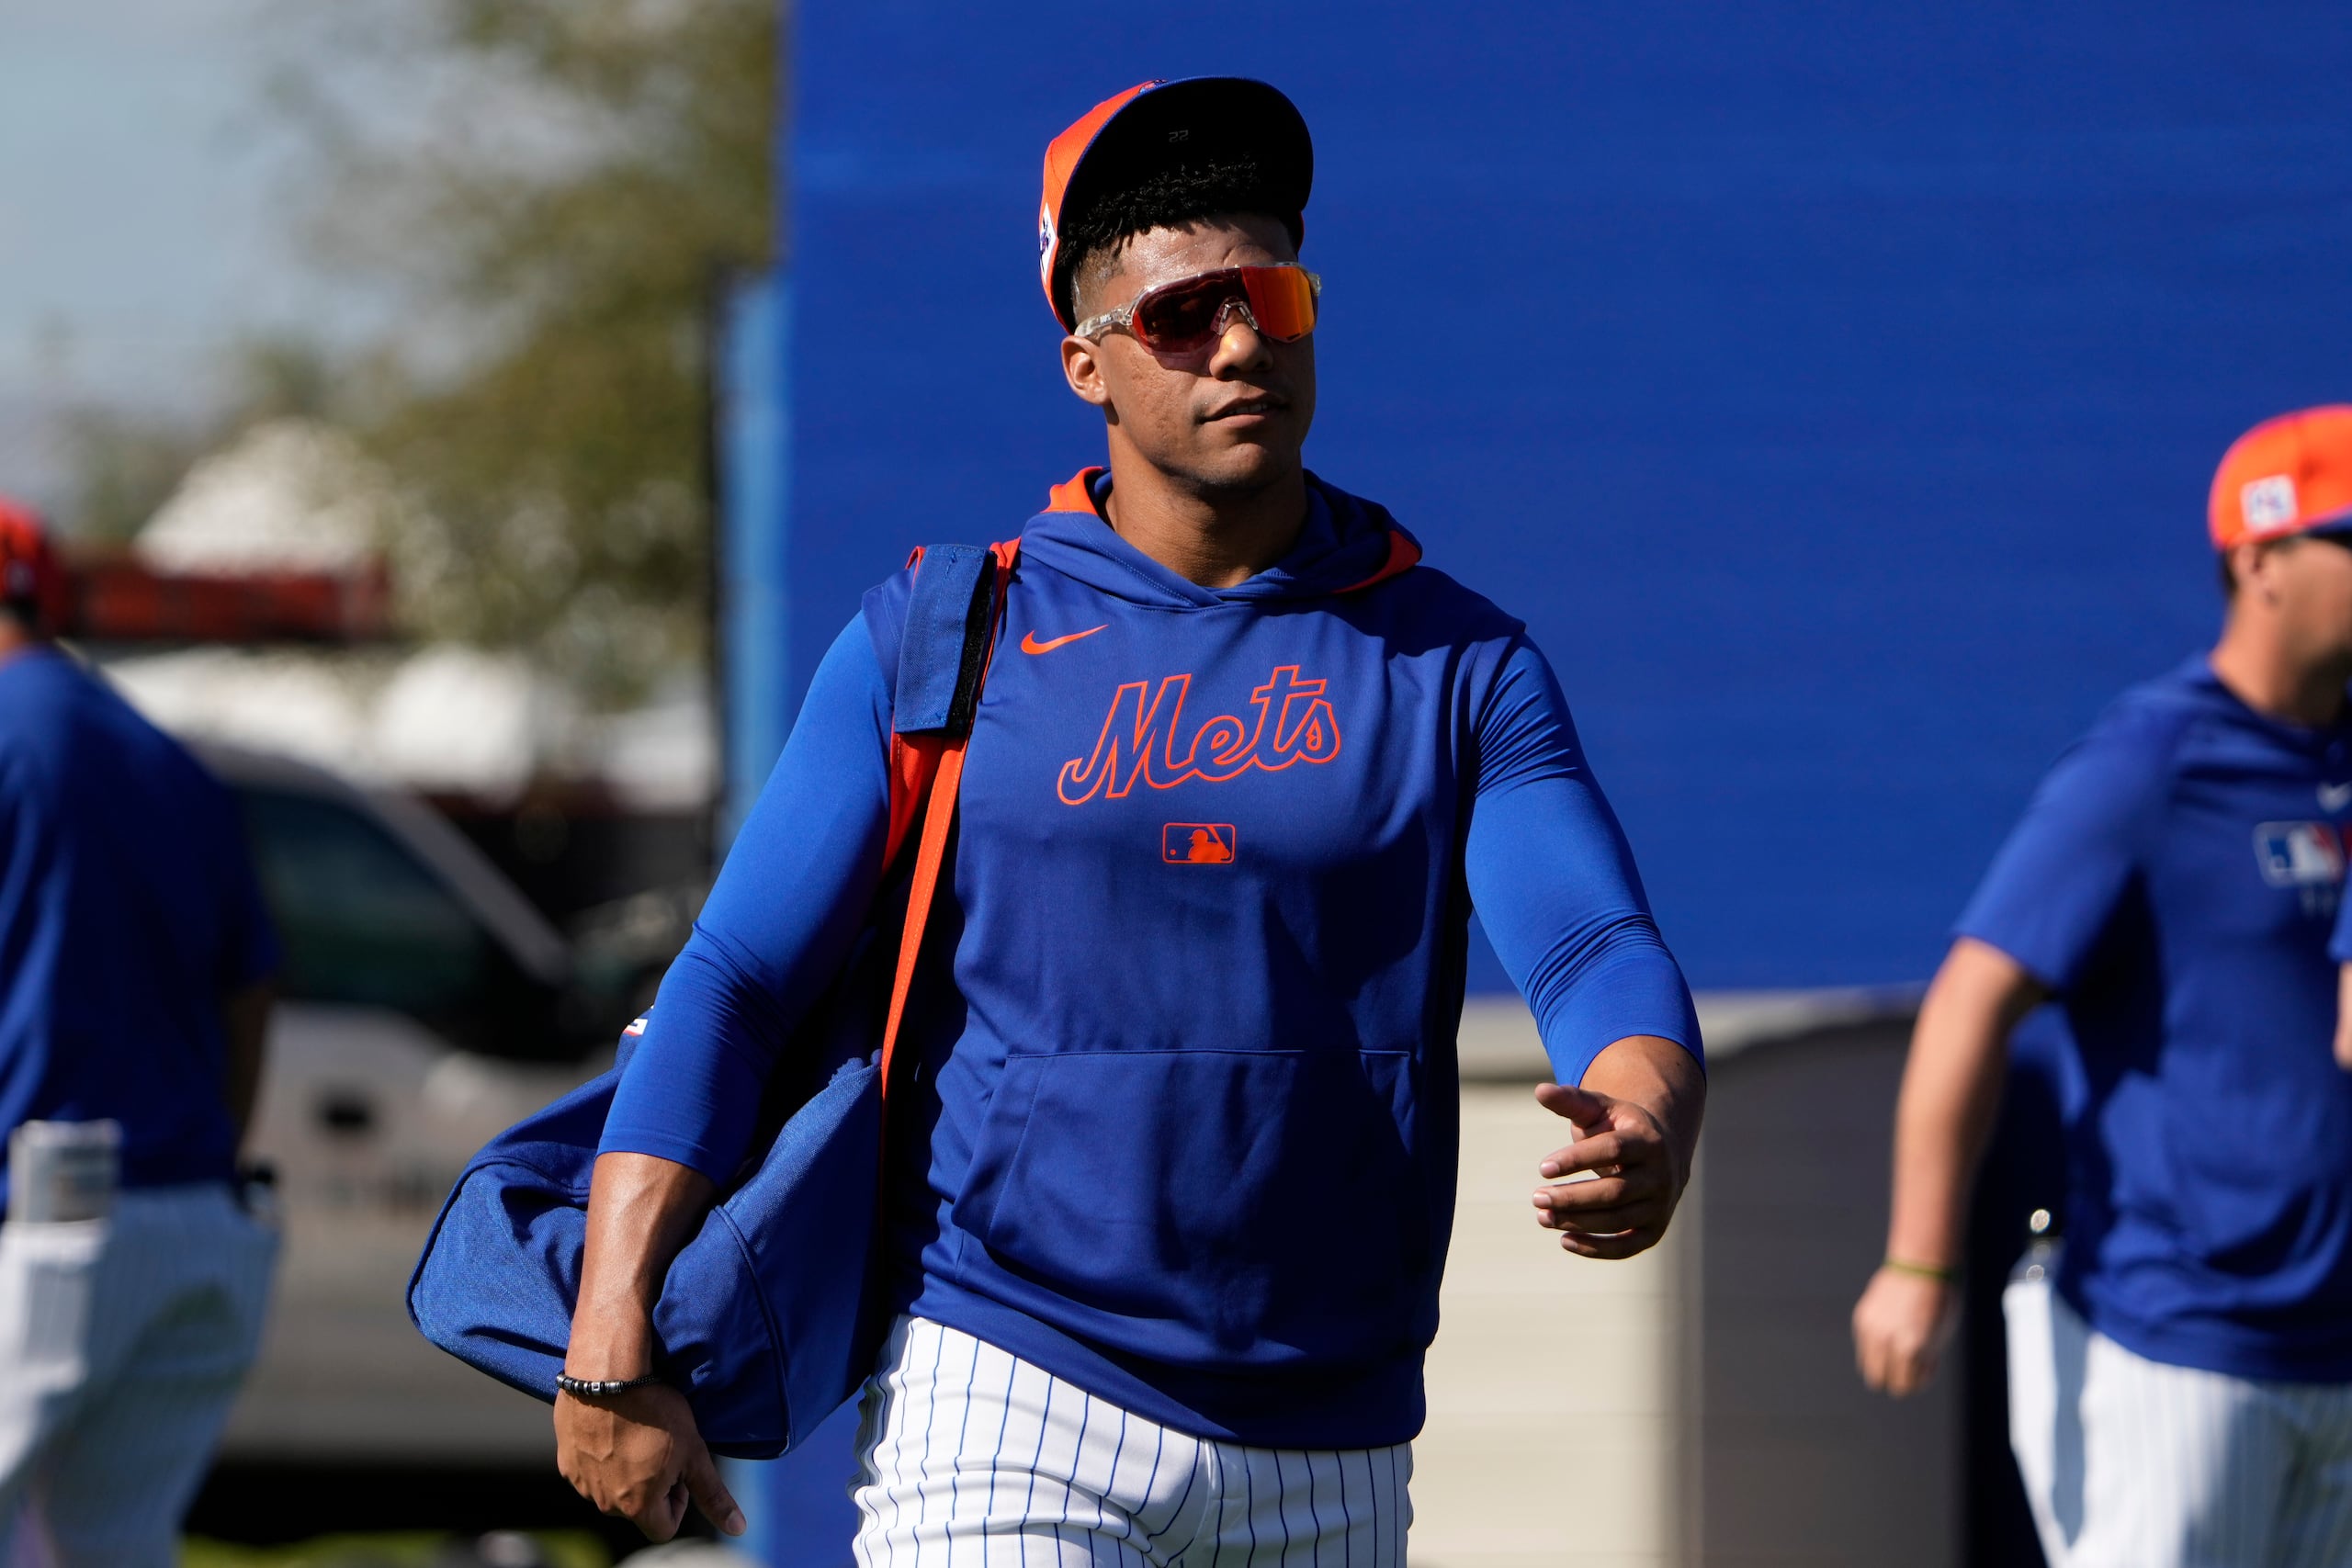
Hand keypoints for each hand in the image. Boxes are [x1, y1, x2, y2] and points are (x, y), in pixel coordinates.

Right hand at [555, 1382, 745, 1541]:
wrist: (608, 1375)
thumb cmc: (656, 1412)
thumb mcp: (694, 1452)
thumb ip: (713, 1495)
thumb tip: (738, 1528)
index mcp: (637, 1506)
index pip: (664, 1528)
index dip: (678, 1502)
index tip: (678, 1469)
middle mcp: (605, 1503)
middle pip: (636, 1509)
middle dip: (651, 1486)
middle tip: (659, 1446)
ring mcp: (582, 1483)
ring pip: (611, 1490)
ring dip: (625, 1472)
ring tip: (636, 1434)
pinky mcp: (565, 1462)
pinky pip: (589, 1472)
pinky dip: (602, 1458)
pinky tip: (613, 1429)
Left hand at [1530, 1081, 1686, 1259]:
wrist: (1660, 1153)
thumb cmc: (1619, 1128)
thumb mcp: (1599, 1109)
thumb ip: (1571, 1101)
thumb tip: (1539, 1091)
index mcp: (1648, 1140)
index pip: (1612, 1150)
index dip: (1576, 1159)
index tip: (1542, 1167)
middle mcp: (1661, 1175)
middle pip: (1614, 1191)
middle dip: (1572, 1197)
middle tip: (1536, 1197)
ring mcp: (1660, 1206)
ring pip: (1617, 1220)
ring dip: (1578, 1221)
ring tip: (1542, 1216)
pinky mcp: (1654, 1231)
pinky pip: (1626, 1247)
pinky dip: (1596, 1249)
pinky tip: (1564, 1240)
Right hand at [1852, 1265, 1957, 1396]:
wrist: (1922, 1266)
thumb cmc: (1940, 1304)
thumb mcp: (1940, 1338)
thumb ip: (1923, 1361)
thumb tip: (1911, 1375)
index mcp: (1910, 1349)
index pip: (1904, 1387)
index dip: (1917, 1381)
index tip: (1926, 1367)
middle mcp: (1886, 1341)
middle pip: (1879, 1380)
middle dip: (1895, 1377)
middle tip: (1910, 1363)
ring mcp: (1870, 1328)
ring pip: (1867, 1365)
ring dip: (1883, 1363)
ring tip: (1900, 1346)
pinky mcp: (1861, 1317)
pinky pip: (1864, 1345)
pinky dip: (1877, 1345)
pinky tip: (1893, 1329)